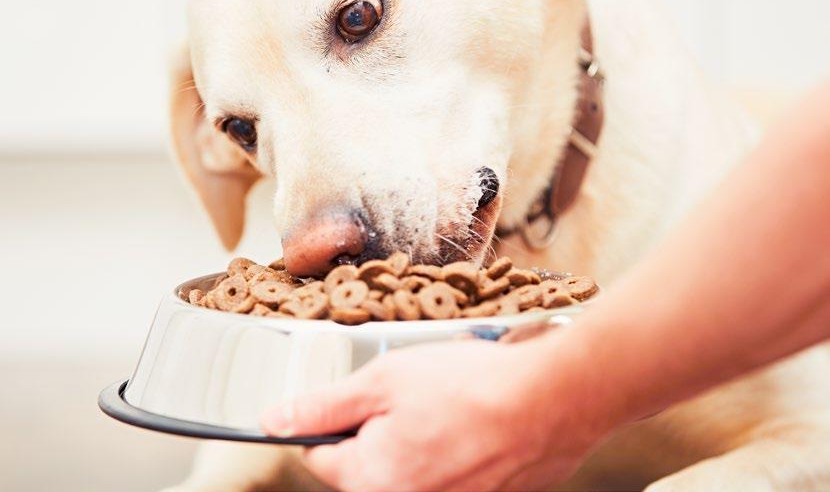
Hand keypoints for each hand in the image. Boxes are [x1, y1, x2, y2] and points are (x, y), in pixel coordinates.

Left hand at [260, 335, 607, 491]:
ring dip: (417, 440)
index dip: (339, 416)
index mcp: (369, 480)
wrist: (551, 402)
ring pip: (407, 470)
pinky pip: (444, 477)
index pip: (321, 455)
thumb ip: (323, 406)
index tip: (366, 396)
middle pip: (366, 466)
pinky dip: (449, 453)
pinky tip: (469, 425)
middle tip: (415, 396)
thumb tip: (273, 421)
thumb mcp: (383, 379)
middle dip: (380, 430)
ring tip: (447, 407)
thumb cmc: (470, 386)